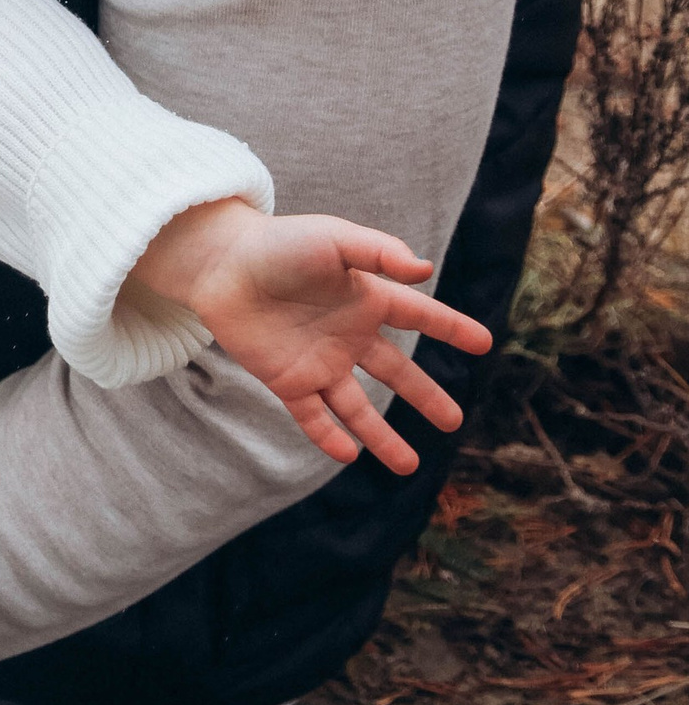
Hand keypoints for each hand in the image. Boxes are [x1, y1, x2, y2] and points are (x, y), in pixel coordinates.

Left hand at [131, 198, 491, 474]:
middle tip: (455, 421)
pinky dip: (330, 437)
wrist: (221, 264)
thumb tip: (425, 269)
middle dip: (426, 396)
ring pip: (358, 407)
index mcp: (366, 298)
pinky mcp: (286, 379)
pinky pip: (313, 416)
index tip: (484, 343)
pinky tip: (350, 455)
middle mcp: (348, 335)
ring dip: (383, 436)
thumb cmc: (278, 244)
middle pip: (396, 372)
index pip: (419, 316)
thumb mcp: (334, 239)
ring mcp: (318, 361)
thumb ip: (378, 252)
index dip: (451, 328)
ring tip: (410, 466)